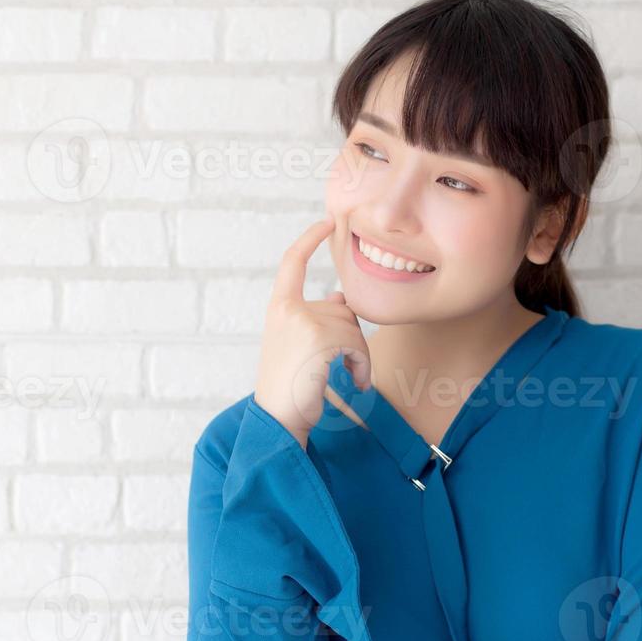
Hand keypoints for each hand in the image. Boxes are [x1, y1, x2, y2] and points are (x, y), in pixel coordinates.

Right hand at [253, 215, 370, 448]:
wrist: (278, 419)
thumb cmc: (289, 385)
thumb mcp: (295, 343)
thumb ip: (316, 317)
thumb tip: (341, 297)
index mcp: (279, 308)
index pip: (293, 262)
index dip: (310, 239)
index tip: (326, 222)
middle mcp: (288, 309)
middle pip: (342, 306)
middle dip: (352, 336)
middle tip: (346, 366)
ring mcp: (303, 322)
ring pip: (354, 326)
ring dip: (360, 356)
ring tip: (348, 378)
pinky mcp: (320, 339)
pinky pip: (358, 344)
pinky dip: (363, 366)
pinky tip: (355, 383)